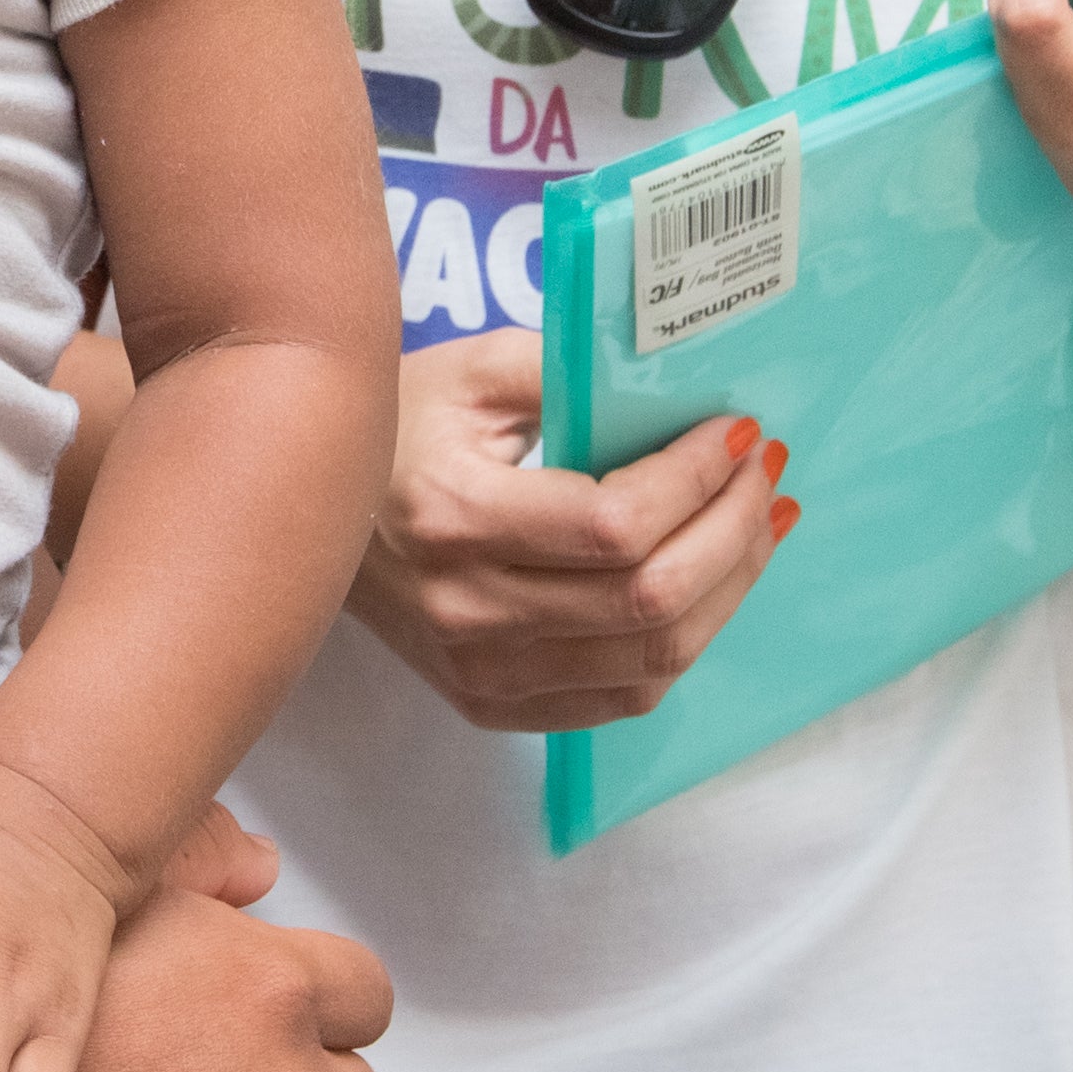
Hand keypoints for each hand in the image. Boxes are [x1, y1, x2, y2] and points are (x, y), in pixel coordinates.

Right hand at [348, 332, 798, 731]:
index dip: (697, 482)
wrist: (307, 511)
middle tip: (765, 472)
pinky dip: (686, 643)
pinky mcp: (489, 702)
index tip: (739, 433)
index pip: (615, 526)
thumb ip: (570, 370)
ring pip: (652, 658)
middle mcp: (466, 609)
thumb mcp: (473, 369)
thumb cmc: (399, 425)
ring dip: (729, 588)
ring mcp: (478, 670)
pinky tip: (712, 585)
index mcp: (454, 516)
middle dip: (734, 529)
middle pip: (648, 598)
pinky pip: (622, 697)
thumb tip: (679, 386)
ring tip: (759, 525)